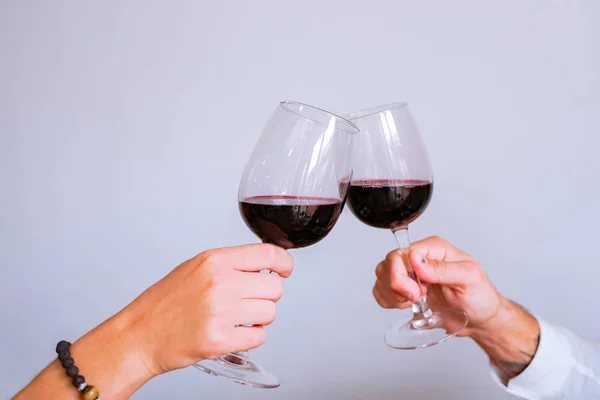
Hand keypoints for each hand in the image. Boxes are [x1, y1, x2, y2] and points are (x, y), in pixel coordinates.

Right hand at [122, 243, 293, 375]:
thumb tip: (266, 265)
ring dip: (259, 318)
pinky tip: (232, 332)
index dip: (283, 263)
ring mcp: (221, 312)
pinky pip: (258, 337)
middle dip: (266, 296)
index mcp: (215, 261)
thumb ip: (231, 264)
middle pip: (274, 288)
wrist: (140, 333)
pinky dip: (250, 338)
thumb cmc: (166, 301)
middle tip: (248, 301)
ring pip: (270, 313)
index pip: (268, 255)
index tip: (284, 270)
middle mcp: (220, 283)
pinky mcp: (219, 340)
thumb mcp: (196, 267)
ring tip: (237, 318)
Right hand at [372, 236, 503, 333]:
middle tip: (415, 298)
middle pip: (388, 263)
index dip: (402, 274)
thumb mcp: (469, 279)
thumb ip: (443, 269)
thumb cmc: (480, 297)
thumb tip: (417, 260)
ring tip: (413, 301)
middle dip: (396, 285)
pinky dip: (387, 300)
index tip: (416, 292)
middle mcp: (420, 258)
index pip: (403, 252)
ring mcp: (411, 273)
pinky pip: (381, 289)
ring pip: (382, 275)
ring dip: (392, 293)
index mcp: (435, 249)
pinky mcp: (405, 289)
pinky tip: (405, 305)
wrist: (481, 319)